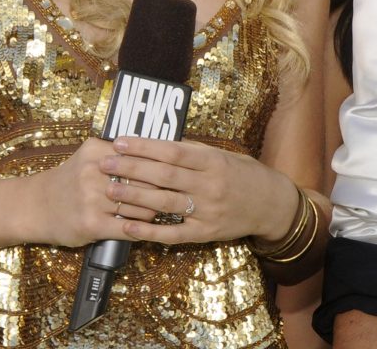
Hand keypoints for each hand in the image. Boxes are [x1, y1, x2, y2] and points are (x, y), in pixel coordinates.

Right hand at [28, 137, 159, 246]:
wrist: (35, 206)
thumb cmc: (70, 181)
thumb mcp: (90, 156)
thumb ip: (119, 153)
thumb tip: (160, 154)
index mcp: (98, 151)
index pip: (143, 158)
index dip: (161, 168)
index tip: (171, 174)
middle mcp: (94, 172)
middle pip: (146, 182)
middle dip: (160, 191)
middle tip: (170, 196)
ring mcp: (92, 199)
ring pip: (141, 207)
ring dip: (152, 213)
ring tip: (157, 213)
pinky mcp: (91, 224)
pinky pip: (128, 229)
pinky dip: (140, 231)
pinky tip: (143, 229)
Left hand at [99, 136, 300, 245]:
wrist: (271, 204)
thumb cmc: (244, 175)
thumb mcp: (223, 156)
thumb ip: (193, 152)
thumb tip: (159, 143)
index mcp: (213, 161)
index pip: (173, 151)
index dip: (144, 146)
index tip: (120, 141)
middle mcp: (210, 185)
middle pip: (164, 176)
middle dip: (131, 168)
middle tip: (105, 163)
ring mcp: (207, 211)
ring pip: (164, 203)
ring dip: (134, 197)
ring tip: (109, 190)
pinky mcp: (205, 233)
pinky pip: (172, 234)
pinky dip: (148, 231)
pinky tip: (127, 227)